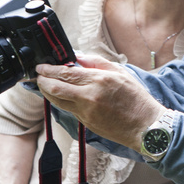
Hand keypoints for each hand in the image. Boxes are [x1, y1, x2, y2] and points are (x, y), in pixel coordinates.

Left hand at [34, 54, 164, 150]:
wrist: (145, 126)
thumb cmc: (136, 99)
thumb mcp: (119, 73)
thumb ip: (96, 62)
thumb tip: (77, 57)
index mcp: (98, 80)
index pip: (66, 73)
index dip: (49, 70)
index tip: (41, 67)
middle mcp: (89, 96)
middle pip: (56, 88)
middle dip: (42, 81)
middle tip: (38, 76)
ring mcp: (86, 112)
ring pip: (58, 101)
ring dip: (48, 93)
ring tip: (45, 85)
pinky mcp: (86, 123)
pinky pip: (69, 110)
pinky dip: (62, 102)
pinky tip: (61, 96)